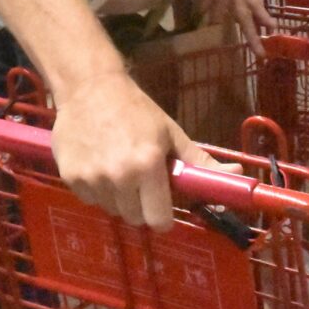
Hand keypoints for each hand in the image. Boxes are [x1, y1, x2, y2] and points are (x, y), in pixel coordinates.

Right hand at [52, 72, 214, 228]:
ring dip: (117, 198)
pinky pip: (89, 199)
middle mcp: (119, 176)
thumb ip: (200, 161)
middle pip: (134, 218)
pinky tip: (97, 165)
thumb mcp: (171, 133)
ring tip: (116, 171)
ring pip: (111, 210)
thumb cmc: (136, 109)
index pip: (158, 220)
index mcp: (148, 165)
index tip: (160, 204)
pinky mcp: (70, 176)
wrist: (88, 88)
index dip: (162, 216)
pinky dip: (95, 189)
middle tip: (139, 183)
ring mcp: (92, 178)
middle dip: (140, 206)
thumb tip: (239, 175)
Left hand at [168, 0, 275, 50]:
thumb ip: (181, 11)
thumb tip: (183, 34)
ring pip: (251, 7)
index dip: (209, 34)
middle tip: (260, 54)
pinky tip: (267, 20)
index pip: (210, 20)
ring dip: (262, 22)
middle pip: (240, 17)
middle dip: (251, 36)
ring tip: (273, 33)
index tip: (209, 47)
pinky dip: (259, 10)